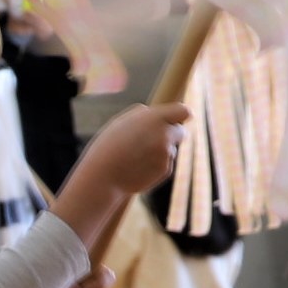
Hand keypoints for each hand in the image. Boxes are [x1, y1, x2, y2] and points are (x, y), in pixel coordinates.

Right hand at [73, 103, 190, 201]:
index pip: (183, 111)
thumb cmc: (108, 147)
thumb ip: (144, 117)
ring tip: (134, 157)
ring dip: (158, 152)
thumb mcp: (122, 122)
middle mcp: (164, 135)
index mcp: (153, 118)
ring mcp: (166, 154)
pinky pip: (164, 164)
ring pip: (170, 150)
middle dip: (172, 135)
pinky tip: (136, 168)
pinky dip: (154, 166)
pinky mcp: (165, 170)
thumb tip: (159, 116)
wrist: (103, 176)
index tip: (174, 120)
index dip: (180, 116)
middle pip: (181, 132)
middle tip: (156, 140)